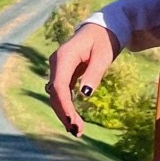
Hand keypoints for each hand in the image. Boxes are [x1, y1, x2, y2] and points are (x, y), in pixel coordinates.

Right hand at [46, 21, 118, 136]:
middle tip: (78, 132)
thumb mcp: (103, 56)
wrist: (102, 29)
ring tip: (78, 131)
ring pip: (57, 96)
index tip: (72, 121)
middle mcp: (57, 63)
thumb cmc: (104, 40)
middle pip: (55, 94)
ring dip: (65, 113)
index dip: (63, 105)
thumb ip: (94, 73)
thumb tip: (85, 94)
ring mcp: (58, 69)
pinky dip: (67, 107)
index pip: (58, 86)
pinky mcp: (63, 74)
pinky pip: (61, 93)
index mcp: (64, 57)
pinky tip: (74, 121)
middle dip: (64, 114)